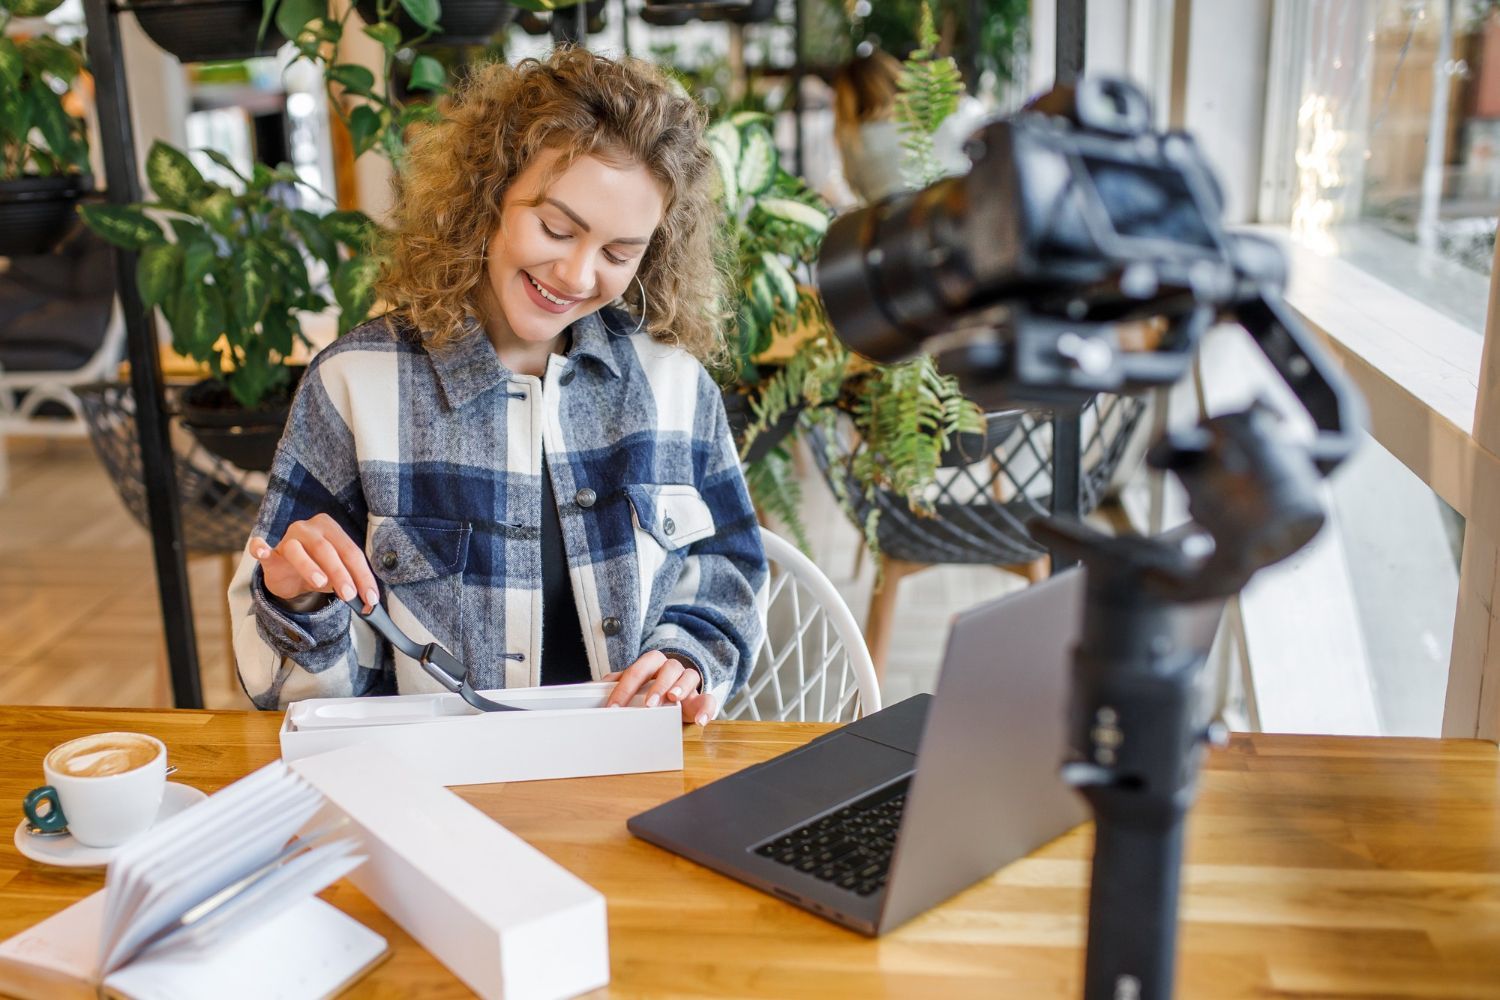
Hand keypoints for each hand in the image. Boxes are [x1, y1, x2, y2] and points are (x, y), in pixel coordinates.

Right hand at [251, 513, 378, 612]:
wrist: (289, 575)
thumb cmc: (319, 570)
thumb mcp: (337, 576)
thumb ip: (351, 583)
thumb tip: (367, 602)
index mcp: (332, 529)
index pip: (351, 552)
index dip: (363, 575)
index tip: (370, 598)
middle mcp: (309, 528)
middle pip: (328, 549)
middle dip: (341, 573)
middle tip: (350, 595)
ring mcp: (287, 538)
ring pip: (298, 549)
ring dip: (310, 567)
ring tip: (322, 584)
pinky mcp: (269, 553)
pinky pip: (261, 548)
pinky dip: (260, 548)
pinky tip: (262, 552)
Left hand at [603, 650, 716, 725]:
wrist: (678, 689)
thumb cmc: (650, 687)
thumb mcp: (634, 685)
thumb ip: (618, 683)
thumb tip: (591, 687)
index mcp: (652, 664)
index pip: (638, 669)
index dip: (625, 688)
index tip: (614, 707)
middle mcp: (671, 668)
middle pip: (667, 668)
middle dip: (657, 685)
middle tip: (649, 703)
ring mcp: (688, 681)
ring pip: (689, 676)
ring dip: (680, 687)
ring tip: (673, 699)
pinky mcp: (701, 697)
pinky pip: (709, 700)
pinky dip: (706, 710)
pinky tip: (700, 721)